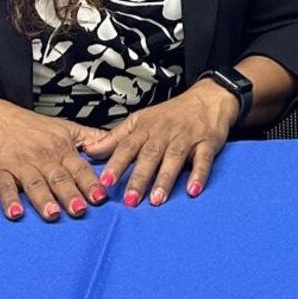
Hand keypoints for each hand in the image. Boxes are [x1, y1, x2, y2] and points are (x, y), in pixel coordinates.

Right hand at [0, 97, 108, 221]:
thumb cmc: (29, 127)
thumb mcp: (64, 127)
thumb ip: (90, 138)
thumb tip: (114, 145)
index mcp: (61, 149)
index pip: (79, 168)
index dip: (90, 183)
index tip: (101, 197)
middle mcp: (43, 158)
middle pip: (59, 178)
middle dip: (70, 194)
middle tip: (80, 210)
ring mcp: (20, 165)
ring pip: (34, 183)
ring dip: (43, 199)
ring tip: (52, 214)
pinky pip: (4, 187)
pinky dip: (9, 200)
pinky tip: (15, 212)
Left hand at [85, 80, 240, 206]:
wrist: (208, 98)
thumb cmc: (171, 114)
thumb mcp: (140, 120)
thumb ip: (115, 138)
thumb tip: (89, 151)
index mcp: (145, 128)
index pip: (127, 146)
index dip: (116, 164)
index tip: (105, 182)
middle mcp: (164, 133)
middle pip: (149, 155)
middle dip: (139, 178)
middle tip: (129, 200)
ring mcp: (186, 138)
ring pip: (174, 158)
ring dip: (165, 179)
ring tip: (156, 200)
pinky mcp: (207, 143)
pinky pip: (203, 159)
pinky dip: (198, 174)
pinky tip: (192, 190)